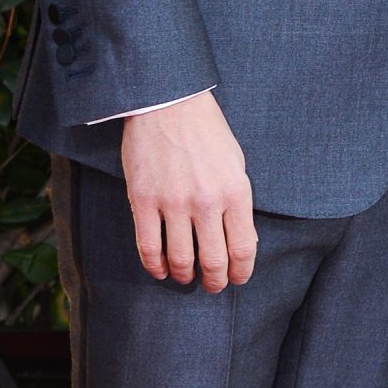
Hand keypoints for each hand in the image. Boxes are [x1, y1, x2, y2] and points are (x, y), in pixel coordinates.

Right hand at [121, 90, 256, 291]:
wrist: (169, 103)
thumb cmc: (207, 131)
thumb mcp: (236, 164)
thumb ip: (238, 203)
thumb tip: (242, 241)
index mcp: (235, 190)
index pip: (242, 248)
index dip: (241, 272)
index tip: (237, 278)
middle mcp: (206, 201)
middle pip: (213, 260)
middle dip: (215, 280)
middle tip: (213, 285)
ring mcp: (173, 202)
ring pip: (181, 259)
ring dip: (185, 276)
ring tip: (187, 277)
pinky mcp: (144, 200)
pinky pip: (148, 247)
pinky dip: (155, 266)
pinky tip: (161, 269)